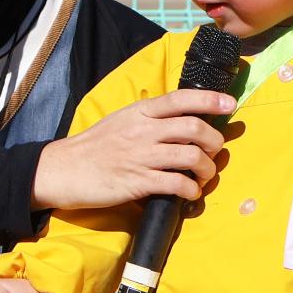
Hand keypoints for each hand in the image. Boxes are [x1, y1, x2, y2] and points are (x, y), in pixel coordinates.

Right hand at [32, 88, 234, 209]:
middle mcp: (143, 131)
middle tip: (213, 152)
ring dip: (206, 168)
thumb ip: (149, 118)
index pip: (181, 99)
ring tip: (203, 176)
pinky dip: (191, 191)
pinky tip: (190, 194)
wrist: (62, 170)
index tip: (229, 105)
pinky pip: (176, 184)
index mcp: (140, 112)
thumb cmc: (93, 146)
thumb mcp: (120, 120)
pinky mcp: (137, 183)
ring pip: (190, 156)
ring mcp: (141, 157)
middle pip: (193, 128)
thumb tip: (181, 119)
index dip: (210, 100)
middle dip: (213, 141)